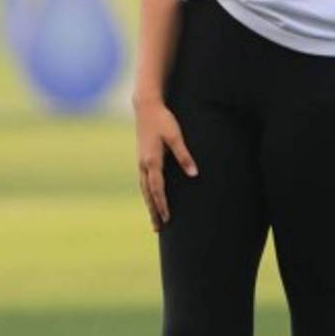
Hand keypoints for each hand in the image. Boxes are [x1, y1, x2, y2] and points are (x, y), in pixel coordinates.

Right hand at [133, 96, 198, 231]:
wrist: (146, 106)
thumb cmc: (163, 120)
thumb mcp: (176, 136)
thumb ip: (184, 156)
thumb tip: (194, 174)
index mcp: (151, 161)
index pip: (157, 189)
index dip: (162, 204)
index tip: (167, 218)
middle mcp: (143, 164)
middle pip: (148, 194)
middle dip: (153, 211)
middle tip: (158, 229)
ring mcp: (141, 162)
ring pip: (144, 189)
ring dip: (149, 205)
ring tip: (155, 221)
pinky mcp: (142, 158)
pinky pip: (144, 182)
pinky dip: (147, 194)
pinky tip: (151, 199)